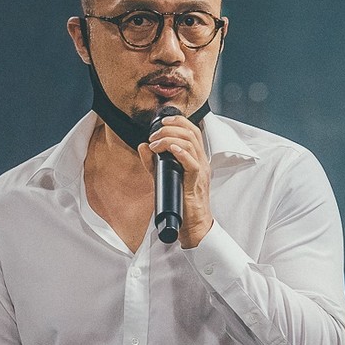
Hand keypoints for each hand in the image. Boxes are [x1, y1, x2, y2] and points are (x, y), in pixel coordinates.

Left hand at [137, 114, 212, 248]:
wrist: (192, 224)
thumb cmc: (181, 202)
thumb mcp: (164, 177)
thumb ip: (153, 162)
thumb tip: (142, 146)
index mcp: (196, 158)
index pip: (192, 130)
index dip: (178, 121)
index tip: (161, 122)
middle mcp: (201, 161)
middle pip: (191, 132)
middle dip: (170, 127)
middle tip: (154, 134)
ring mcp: (201, 171)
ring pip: (190, 143)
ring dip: (169, 139)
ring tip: (155, 144)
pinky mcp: (196, 182)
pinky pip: (192, 162)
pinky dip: (180, 153)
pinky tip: (169, 150)